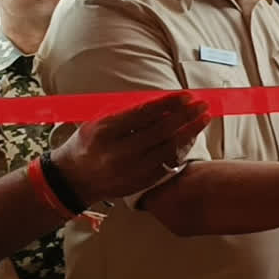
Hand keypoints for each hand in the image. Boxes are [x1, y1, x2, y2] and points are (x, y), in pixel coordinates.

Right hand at [51, 92, 209, 204]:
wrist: (75, 179)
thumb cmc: (90, 142)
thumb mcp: (100, 122)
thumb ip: (130, 113)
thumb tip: (165, 103)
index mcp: (105, 132)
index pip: (144, 114)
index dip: (168, 104)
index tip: (186, 95)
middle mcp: (118, 153)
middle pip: (161, 132)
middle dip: (185, 116)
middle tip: (202, 105)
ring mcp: (130, 170)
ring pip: (168, 150)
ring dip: (190, 132)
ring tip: (203, 119)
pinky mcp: (140, 183)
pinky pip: (168, 164)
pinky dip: (182, 149)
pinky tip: (192, 137)